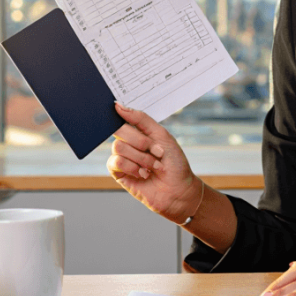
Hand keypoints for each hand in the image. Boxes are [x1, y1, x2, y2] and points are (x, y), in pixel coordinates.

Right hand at [109, 102, 200, 222]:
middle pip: (120, 130)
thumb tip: (119, 106)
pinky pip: (115, 162)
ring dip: (141, 158)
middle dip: (141, 142)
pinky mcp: (118, 173)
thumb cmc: (174, 163)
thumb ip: (141, 119)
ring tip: (154, 167)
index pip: (124, 117)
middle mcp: (129, 143)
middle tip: (157, 152)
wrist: (179, 189)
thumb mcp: (162, 135)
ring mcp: (123, 157)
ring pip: (118, 147)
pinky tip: (143, 174)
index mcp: (139, 131)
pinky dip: (132, 167)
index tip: (117, 108)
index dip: (122, 113)